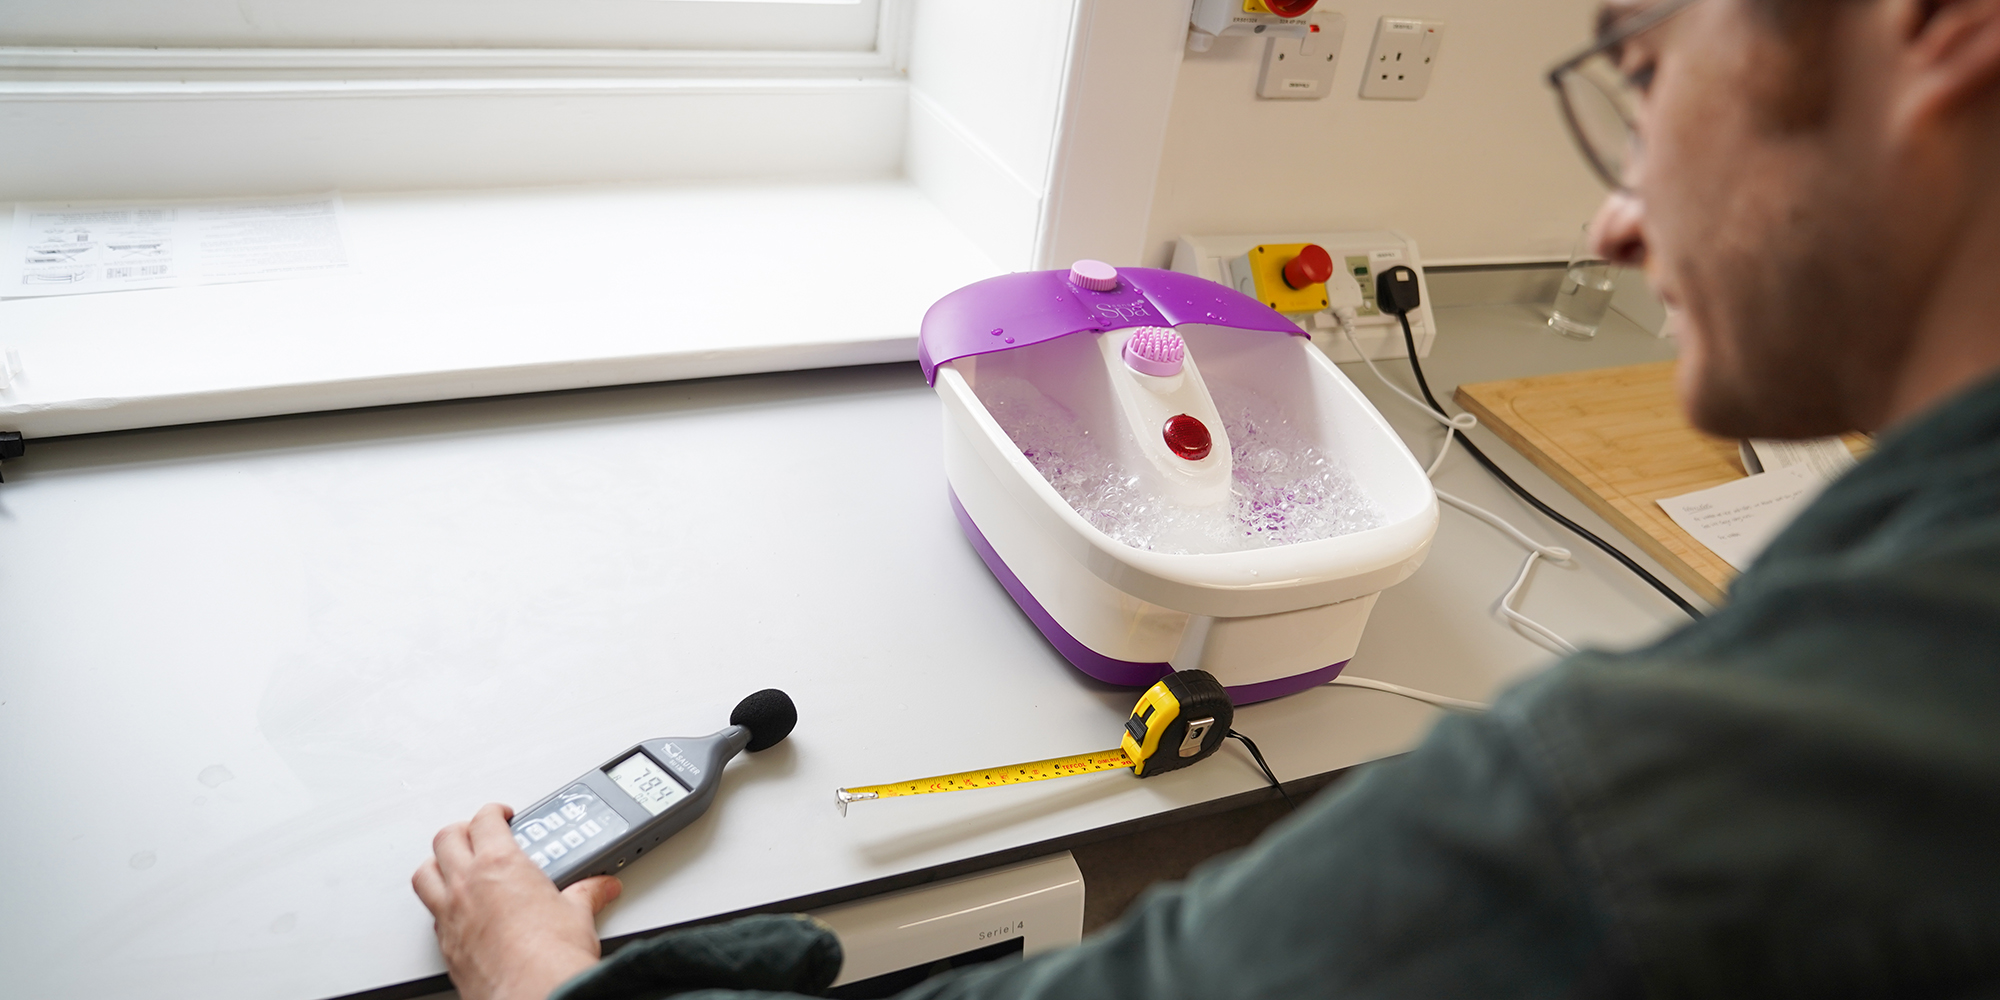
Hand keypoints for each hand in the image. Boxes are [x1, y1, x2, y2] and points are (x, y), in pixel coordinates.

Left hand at [412, 803, 622, 999]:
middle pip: (446, 839)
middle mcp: (467, 886)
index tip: (503, 815)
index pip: (485, 820)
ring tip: (452, 864)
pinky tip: (456, 911)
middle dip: (461, 830)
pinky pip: (431, 915)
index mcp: (499, 865)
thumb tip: (599, 888)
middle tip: (476, 833)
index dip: (494, 812)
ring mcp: (451, 917)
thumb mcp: (577, 915)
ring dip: (437, 864)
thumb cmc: (549, 956)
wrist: (533, 995)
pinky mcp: (447, 947)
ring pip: (425, 875)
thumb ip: (586, 895)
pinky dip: (440, 905)